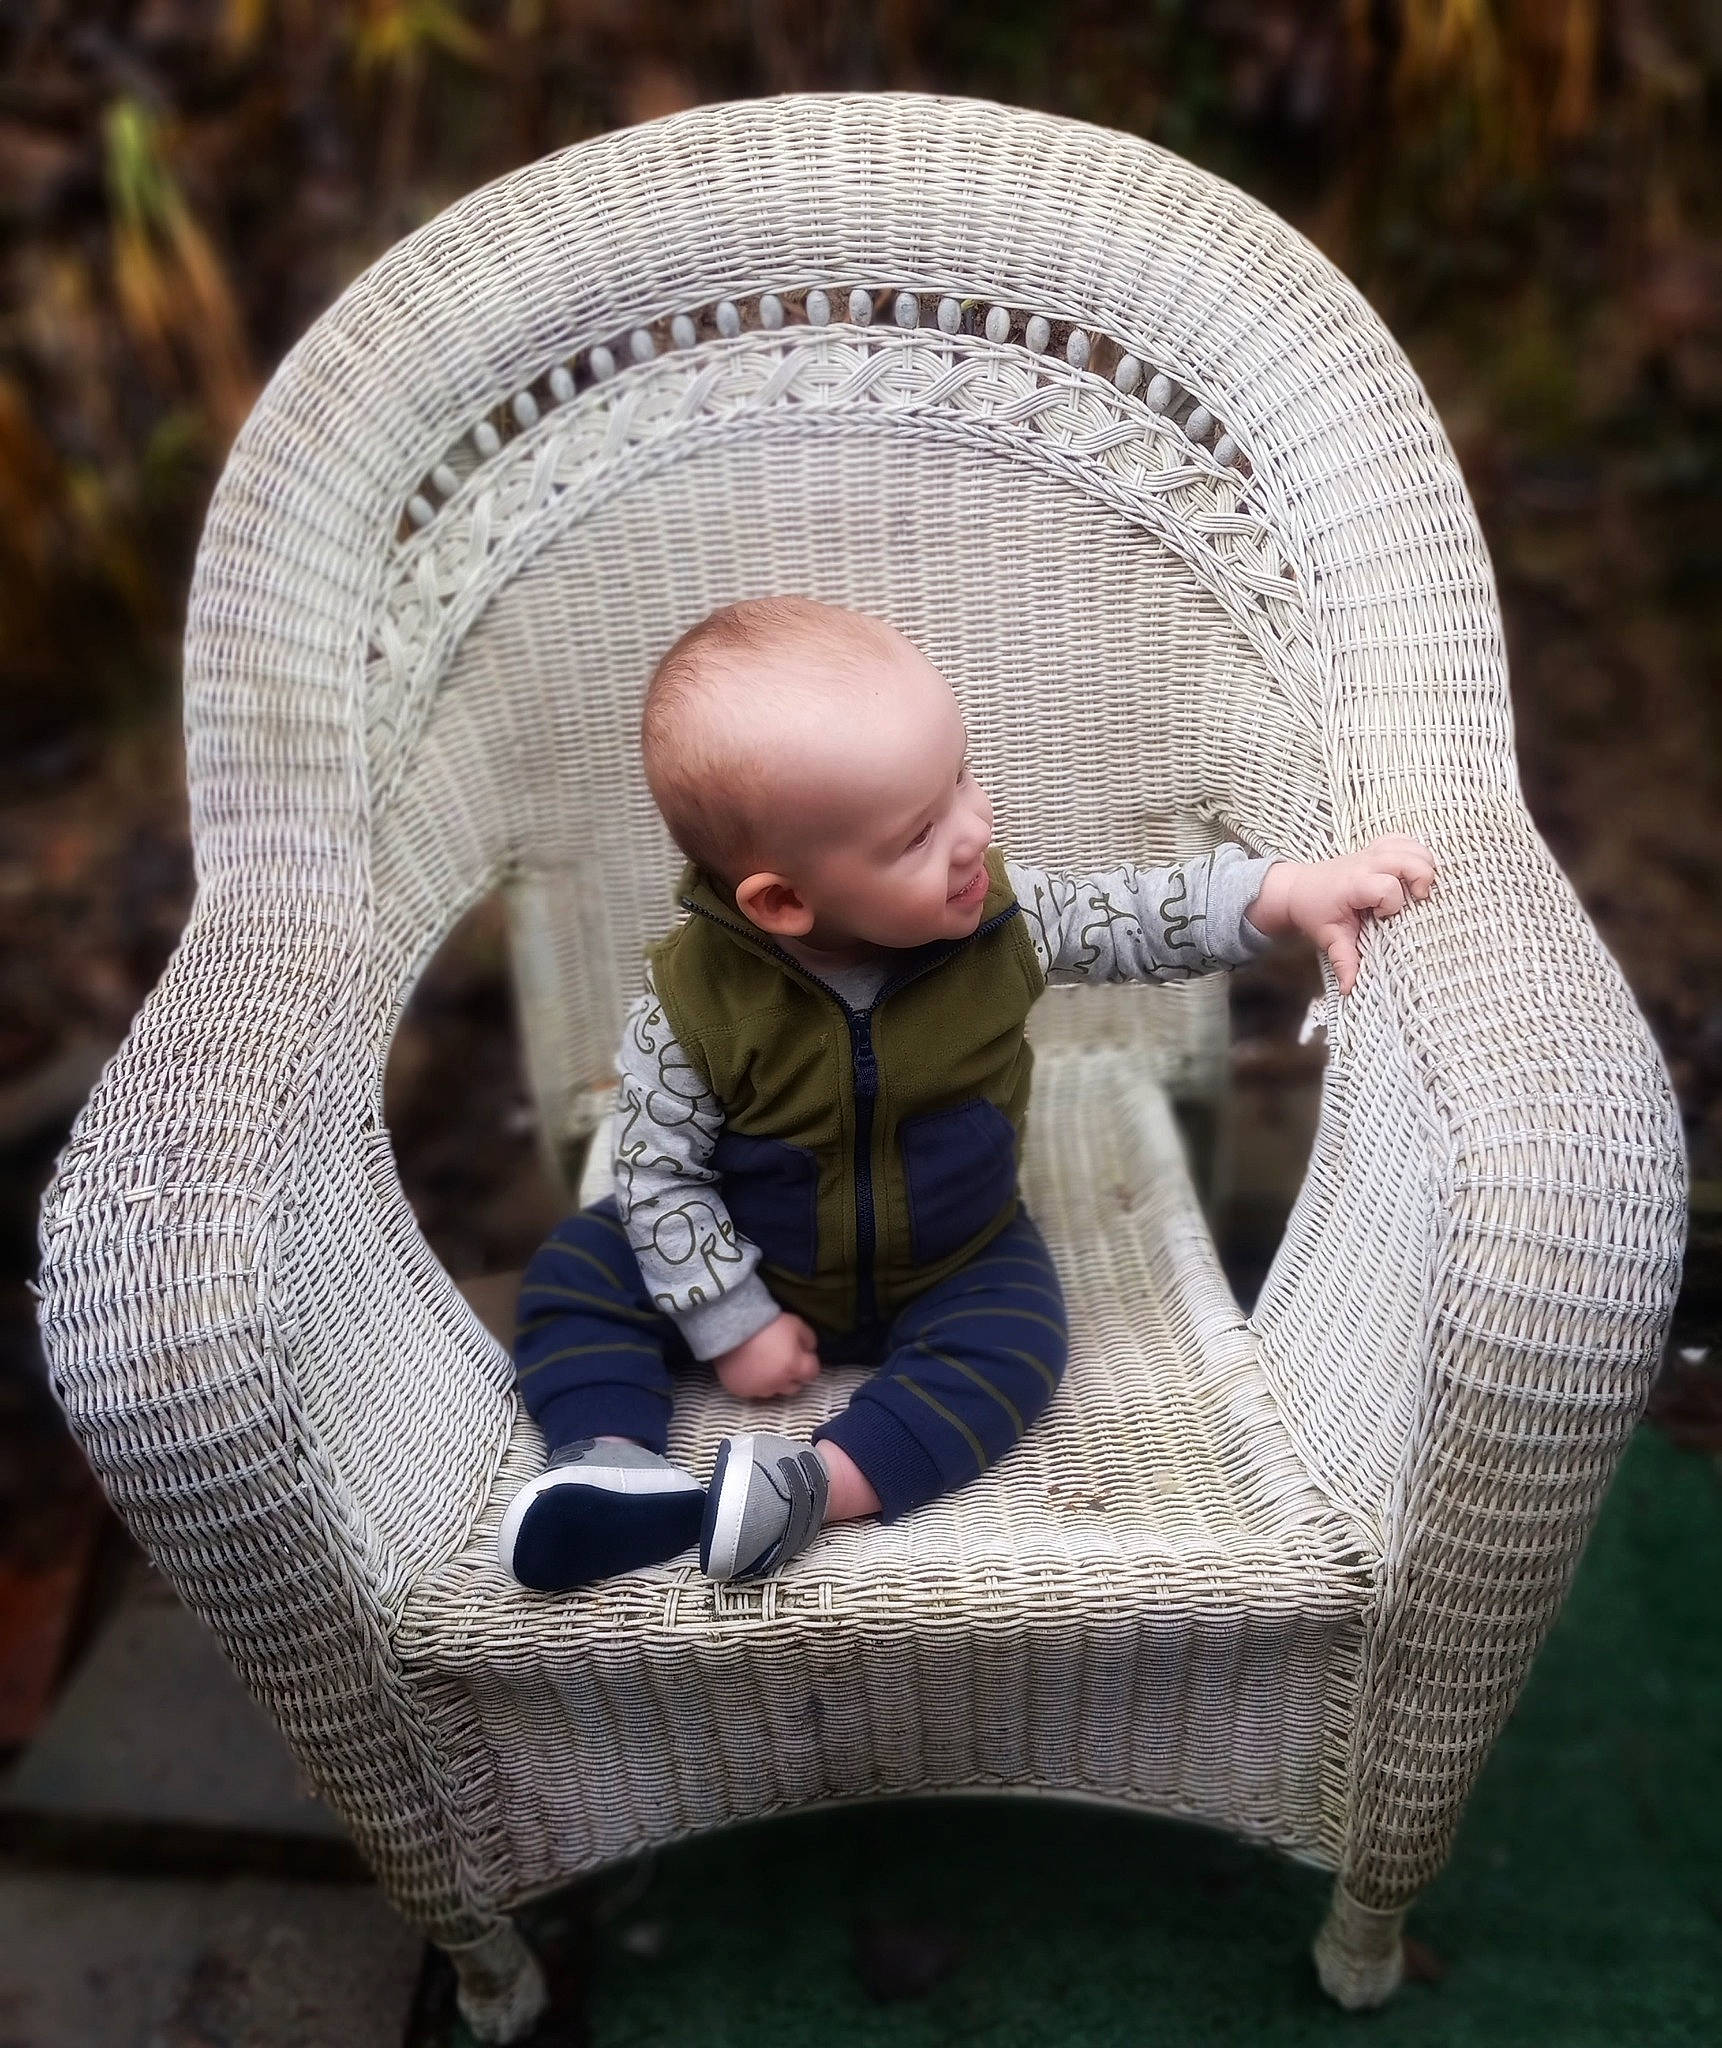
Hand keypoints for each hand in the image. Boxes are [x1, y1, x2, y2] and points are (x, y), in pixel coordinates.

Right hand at [713, 1311, 821, 1399]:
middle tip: (783, 1360)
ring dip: (773, 1380)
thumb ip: (809, 1340)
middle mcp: (777, 1383)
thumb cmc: (765, 1323)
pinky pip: (752, 1391)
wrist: (730, 1326)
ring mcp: (757, 1389)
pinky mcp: (740, 1391)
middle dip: (792, 1375)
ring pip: (773, 1390)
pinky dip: (753, 1382)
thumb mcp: (795, 1324)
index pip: (812, 1373)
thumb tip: (809, 1350)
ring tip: (764, 1363)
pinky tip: (749, 1367)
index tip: (802, 1355)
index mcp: (793, 1367)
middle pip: (794, 1386)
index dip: (809, 1363)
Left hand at [1248, 834, 1435, 994]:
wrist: (1297, 888)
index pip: (1387, 888)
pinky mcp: (1375, 848)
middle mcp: (1366, 864)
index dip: (1391, 904)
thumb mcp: (1329, 937)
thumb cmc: (1315, 911)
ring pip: (1411, 846)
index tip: (1380, 917)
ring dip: (1423, 864)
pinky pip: (1403, 839)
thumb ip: (1344, 960)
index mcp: (1355, 885)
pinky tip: (1411, 870)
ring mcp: (1372, 853)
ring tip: (1418, 886)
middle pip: (1408, 859)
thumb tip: (1350, 989)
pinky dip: (1414, 850)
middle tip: (1417, 899)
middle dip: (1421, 878)